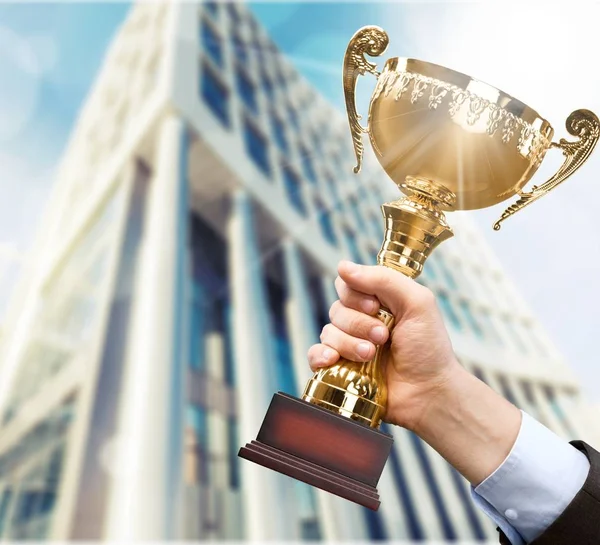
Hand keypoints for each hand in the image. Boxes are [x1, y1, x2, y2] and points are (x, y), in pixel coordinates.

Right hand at [307, 260, 520, 484]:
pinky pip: (315, 354)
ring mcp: (349, 345)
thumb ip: (383, 279)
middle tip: (383, 337)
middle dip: (359, 323)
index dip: (356, 294)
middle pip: (337, 308)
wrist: (429, 393)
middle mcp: (362, 321)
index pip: (348, 284)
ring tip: (371, 356)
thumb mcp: (417, 303)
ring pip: (328, 331)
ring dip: (349, 343)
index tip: (376, 307)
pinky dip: (321, 355)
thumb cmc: (429, 349)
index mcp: (379, 301)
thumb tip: (342, 266)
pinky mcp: (340, 369)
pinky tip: (334, 360)